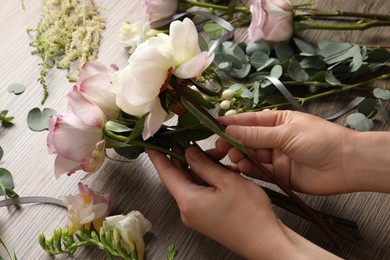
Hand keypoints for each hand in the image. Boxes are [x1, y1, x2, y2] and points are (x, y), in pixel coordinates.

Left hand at [147, 146, 294, 258]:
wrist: (266, 241)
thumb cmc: (250, 215)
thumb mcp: (227, 181)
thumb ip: (203, 164)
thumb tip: (188, 152)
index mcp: (188, 200)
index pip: (165, 172)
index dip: (157, 154)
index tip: (150, 141)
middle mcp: (187, 209)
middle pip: (178, 176)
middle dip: (186, 157)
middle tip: (192, 140)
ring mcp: (196, 215)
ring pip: (191, 183)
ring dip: (200, 167)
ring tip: (216, 156)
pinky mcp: (205, 216)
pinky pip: (199, 192)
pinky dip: (206, 179)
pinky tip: (220, 170)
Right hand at [213, 110, 357, 194]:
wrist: (346, 165)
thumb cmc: (320, 140)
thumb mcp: (286, 133)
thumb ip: (257, 134)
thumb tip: (230, 129)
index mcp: (278, 120)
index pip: (249, 120)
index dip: (232, 123)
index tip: (213, 125)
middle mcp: (275, 138)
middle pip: (247, 139)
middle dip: (233, 142)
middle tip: (220, 147)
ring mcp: (276, 157)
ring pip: (251, 156)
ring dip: (240, 156)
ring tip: (232, 157)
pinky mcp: (279, 175)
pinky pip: (259, 171)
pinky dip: (249, 169)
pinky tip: (242, 167)